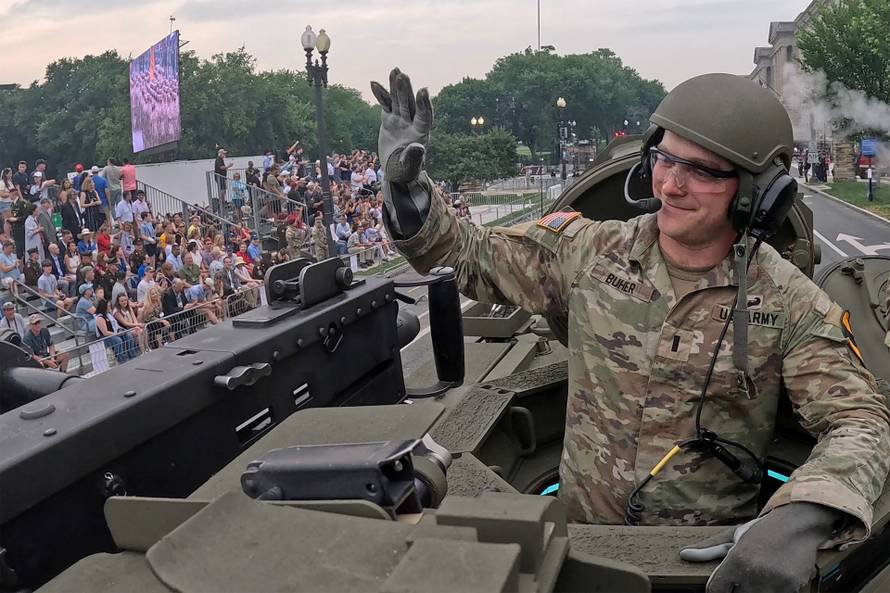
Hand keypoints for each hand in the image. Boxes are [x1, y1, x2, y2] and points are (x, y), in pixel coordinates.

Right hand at [370, 68, 431, 184]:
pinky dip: (380, 94)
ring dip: (396, 86)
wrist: (395, 171)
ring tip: (395, 70)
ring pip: (398, 100)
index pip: (424, 116)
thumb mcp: (409, 166)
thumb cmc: (405, 171)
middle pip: (410, 103)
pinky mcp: (389, 119)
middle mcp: (412, 122)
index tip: (423, 90)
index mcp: (421, 132)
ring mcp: (400, 119)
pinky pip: (385, 104)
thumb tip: (418, 147)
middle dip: (406, 90)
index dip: (424, 103)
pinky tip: (374, 83)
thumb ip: (413, 156)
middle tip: (403, 76)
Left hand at [680, 503, 838, 592]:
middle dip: (736, 590)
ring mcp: (774, 583)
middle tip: (742, 580)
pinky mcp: (792, 588)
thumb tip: (683, 554)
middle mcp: (753, 574)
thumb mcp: (733, 536)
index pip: (716, 590)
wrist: (797, 525)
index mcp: (736, 560)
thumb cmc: (761, 531)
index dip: (717, 590)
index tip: (723, 586)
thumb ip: (708, 549)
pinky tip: (771, 581)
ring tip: (756, 579)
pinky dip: (771, 591)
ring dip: (754, 591)